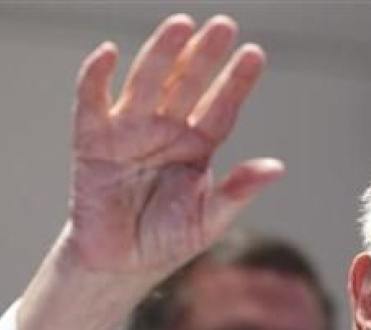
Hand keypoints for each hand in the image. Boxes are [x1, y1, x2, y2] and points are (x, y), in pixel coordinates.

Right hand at [68, 13, 282, 276]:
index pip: (221, 108)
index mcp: (197, 147)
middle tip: (224, 25)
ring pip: (147, 83)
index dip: (236, 83)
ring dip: (162, 54)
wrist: (120, 264)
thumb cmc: (168, 240)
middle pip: (187, 85)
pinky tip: (108, 53)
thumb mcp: (209, 220)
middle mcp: (166, 130)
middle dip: (204, 57)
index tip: (255, 54)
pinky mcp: (92, 141)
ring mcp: (130, 131)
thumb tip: (277, 168)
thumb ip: (237, 192)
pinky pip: (92, 103)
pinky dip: (96, 78)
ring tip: (182, 25)